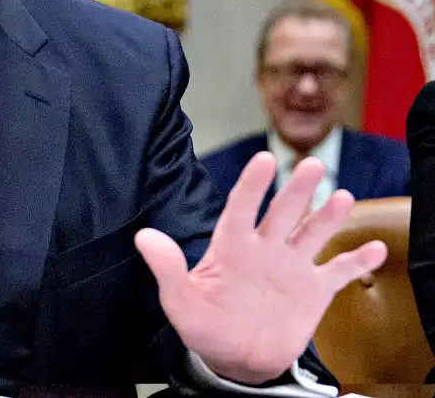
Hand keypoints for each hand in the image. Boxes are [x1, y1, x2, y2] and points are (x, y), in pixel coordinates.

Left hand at [135, 151, 386, 384]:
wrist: (235, 359)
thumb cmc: (204, 325)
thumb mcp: (179, 300)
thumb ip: (166, 268)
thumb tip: (144, 237)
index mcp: (231, 246)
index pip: (242, 207)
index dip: (252, 185)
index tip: (263, 160)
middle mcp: (264, 249)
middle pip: (283, 212)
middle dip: (296, 190)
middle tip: (311, 165)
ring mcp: (291, 267)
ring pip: (312, 233)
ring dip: (328, 216)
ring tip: (342, 197)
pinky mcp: (313, 290)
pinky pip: (338, 271)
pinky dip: (357, 261)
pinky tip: (374, 249)